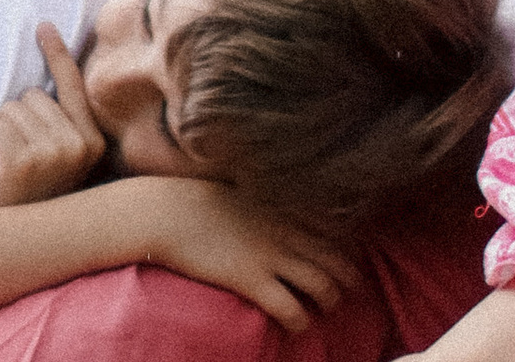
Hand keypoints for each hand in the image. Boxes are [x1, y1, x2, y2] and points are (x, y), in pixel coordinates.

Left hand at [0, 25, 108, 208]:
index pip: (72, 87)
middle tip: (16, 162)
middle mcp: (80, 145)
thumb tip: (44, 81)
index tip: (43, 25)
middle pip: (31, 95)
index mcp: (93, 144)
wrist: (6, 248)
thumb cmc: (28, 200)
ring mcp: (55, 152)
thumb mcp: (56, 162)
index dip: (56, 54)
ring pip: (10, 107)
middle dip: (14, 120)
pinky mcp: (24, 160)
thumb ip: (59, 125)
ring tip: (4, 169)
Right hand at [131, 178, 352, 332]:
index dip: (346, 249)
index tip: (344, 260)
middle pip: (338, 261)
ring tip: (321, 310)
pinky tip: (295, 324)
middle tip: (340, 292)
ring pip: (324, 287)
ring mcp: (270, 255)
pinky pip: (292, 309)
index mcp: (282, 206)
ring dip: (328, 303)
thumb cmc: (197, 199)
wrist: (167, 212)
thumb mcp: (241, 189)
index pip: (334, 229)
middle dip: (347, 282)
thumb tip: (273, 210)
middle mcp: (284, 230)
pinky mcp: (252, 280)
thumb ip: (265, 200)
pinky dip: (301, 322)